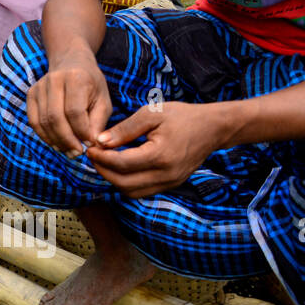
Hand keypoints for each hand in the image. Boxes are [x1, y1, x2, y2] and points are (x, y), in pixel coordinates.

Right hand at [26, 49, 112, 157]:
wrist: (71, 62)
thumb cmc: (91, 85)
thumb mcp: (103, 101)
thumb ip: (98, 123)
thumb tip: (92, 146)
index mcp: (76, 78)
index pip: (74, 112)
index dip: (82, 132)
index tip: (90, 144)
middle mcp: (54, 80)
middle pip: (55, 118)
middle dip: (67, 140)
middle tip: (77, 153)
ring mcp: (39, 87)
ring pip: (43, 121)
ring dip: (55, 141)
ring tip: (68, 151)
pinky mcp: (31, 94)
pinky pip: (33, 121)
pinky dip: (44, 136)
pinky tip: (56, 143)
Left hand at [84, 101, 227, 198]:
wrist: (213, 127)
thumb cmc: (182, 116)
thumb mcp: (151, 114)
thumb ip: (124, 129)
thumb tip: (100, 141)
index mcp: (160, 156)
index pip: (121, 164)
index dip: (101, 158)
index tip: (90, 148)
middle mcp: (166, 175)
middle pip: (123, 183)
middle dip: (103, 171)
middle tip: (93, 156)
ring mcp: (170, 182)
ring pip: (132, 191)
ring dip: (113, 179)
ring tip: (104, 161)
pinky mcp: (171, 184)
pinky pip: (142, 190)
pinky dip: (127, 182)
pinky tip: (120, 166)